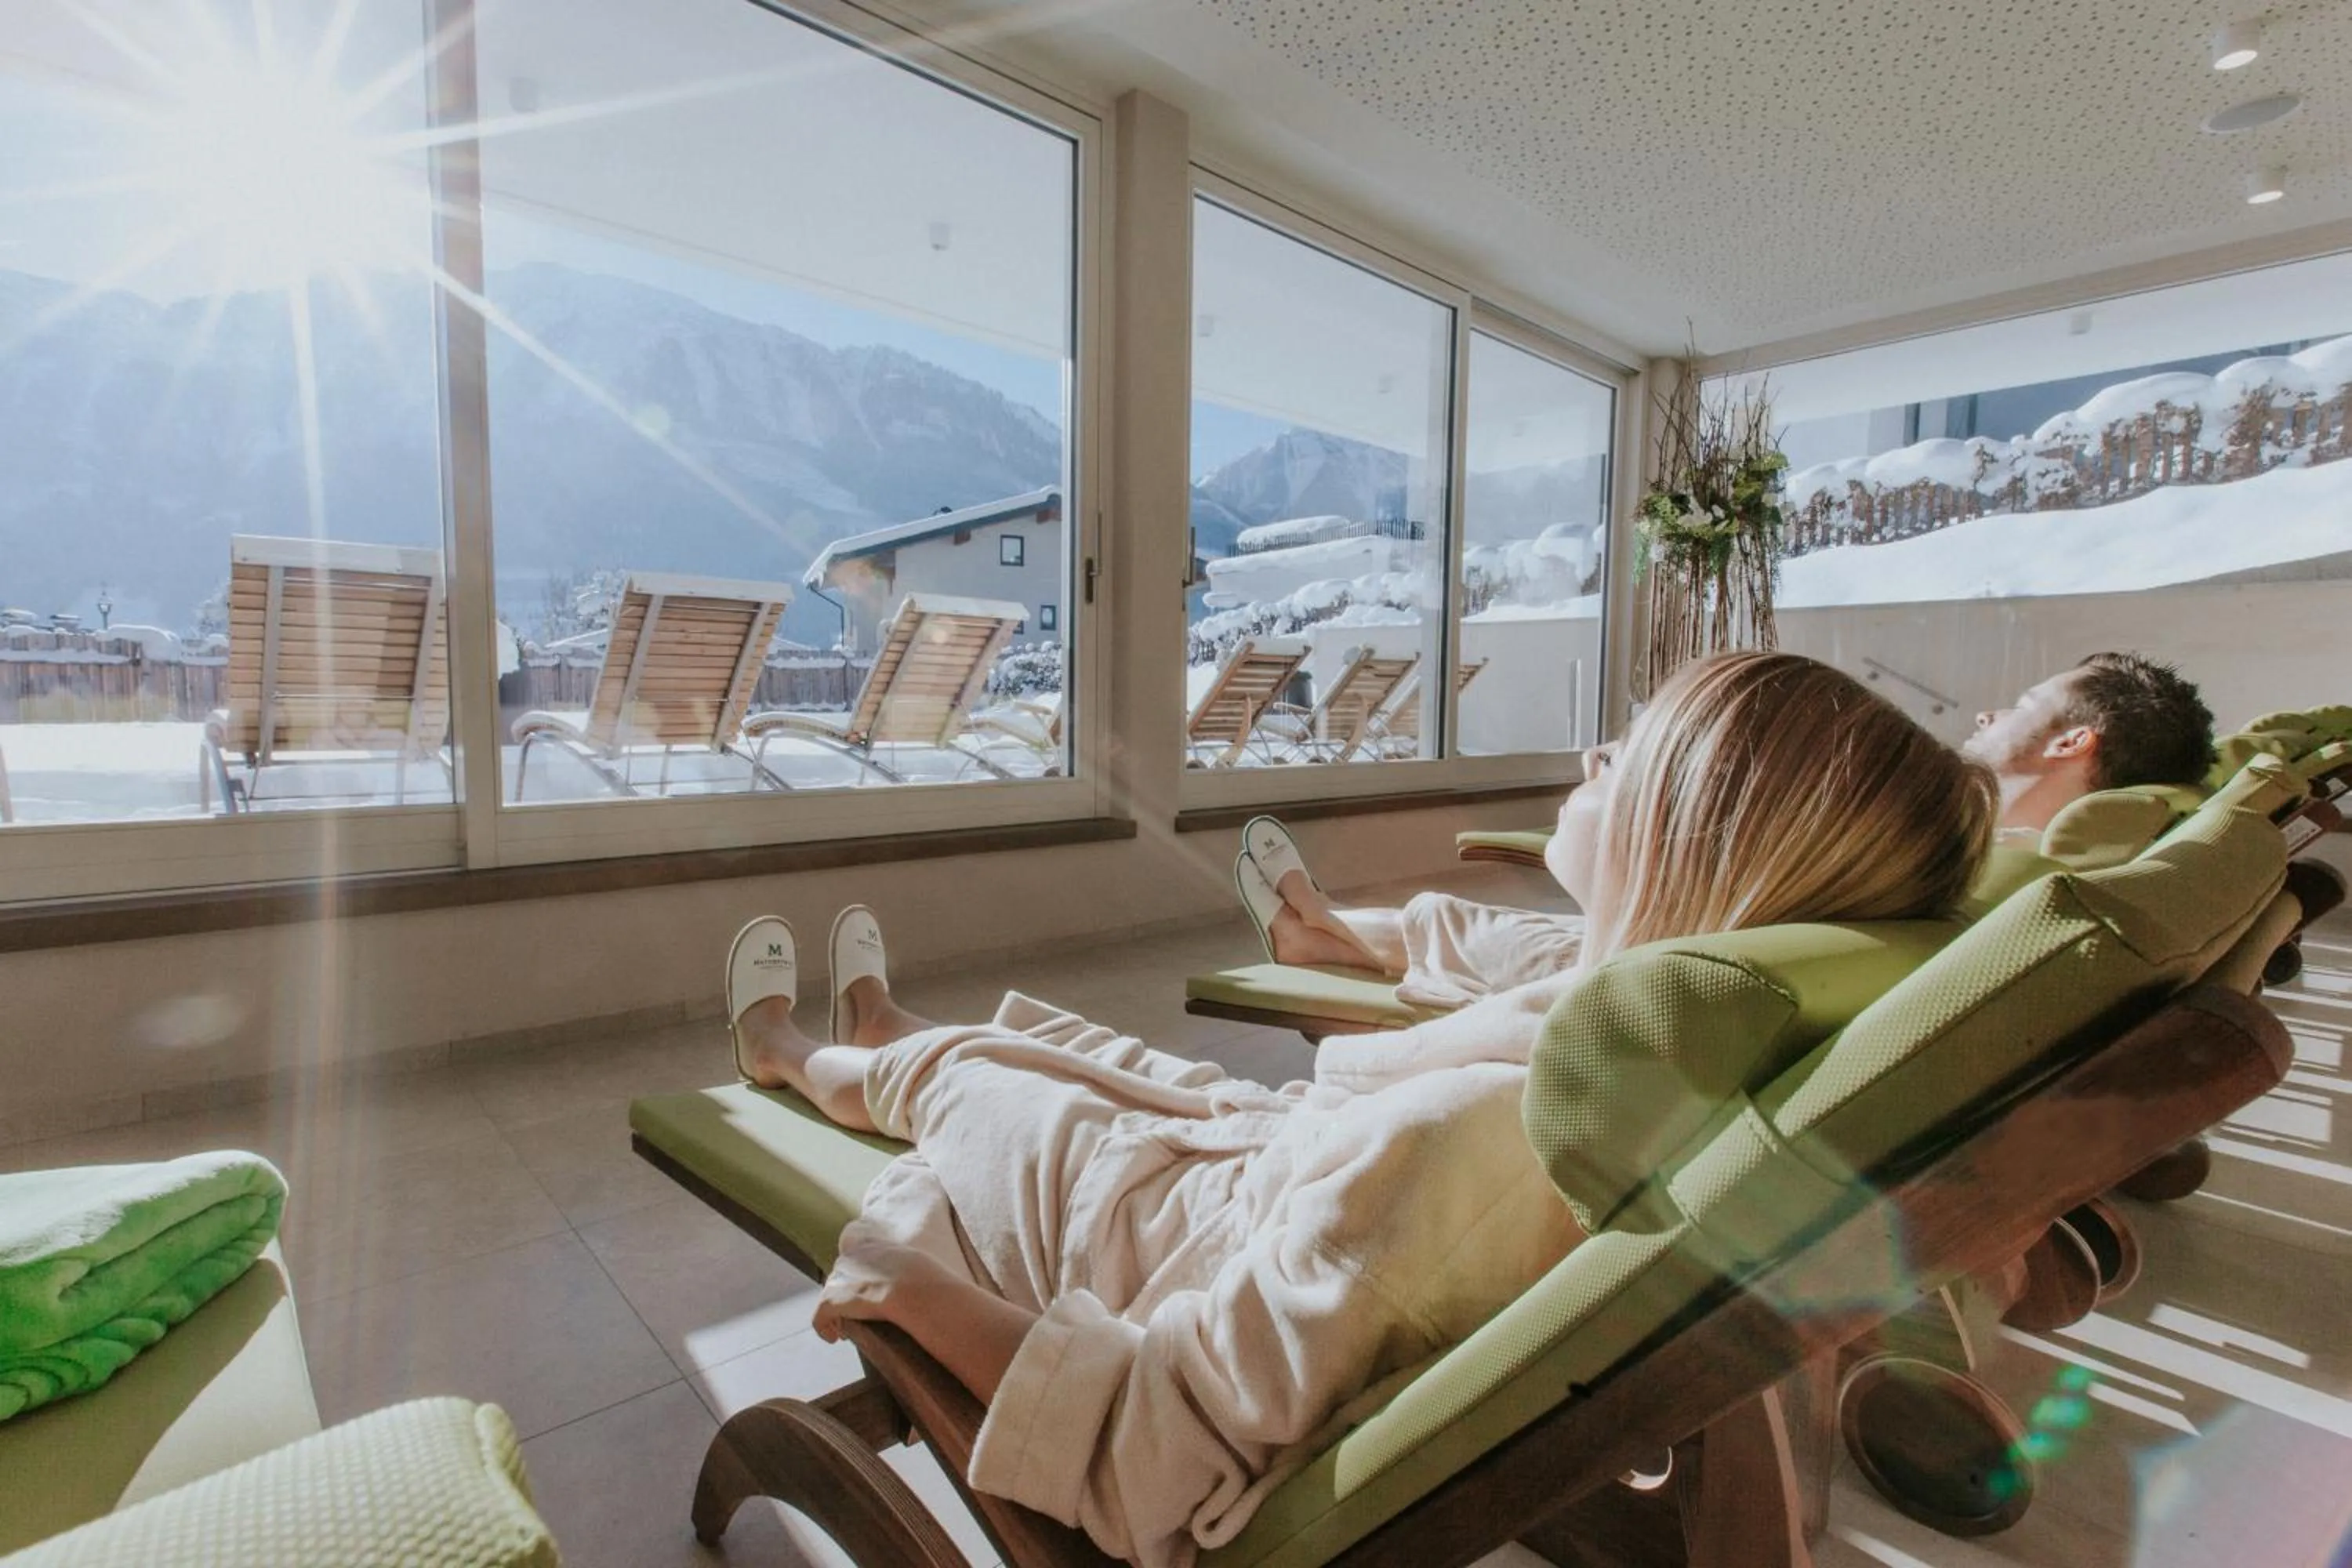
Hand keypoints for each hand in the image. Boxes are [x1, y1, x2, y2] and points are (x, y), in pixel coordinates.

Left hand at [812, 1242, 951, 1342]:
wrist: (913, 1289)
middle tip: (855, 1311)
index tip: (860, 1279)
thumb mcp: (920, 1265)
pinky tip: (834, 1339)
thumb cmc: (925, 1281)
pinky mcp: (831, 1300)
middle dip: (844, 1292)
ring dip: (836, 1311)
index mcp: (872, 1245)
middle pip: (840, 1273)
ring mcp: (839, 1278)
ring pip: (830, 1295)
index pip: (852, 1241)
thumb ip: (912, 1269)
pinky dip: (825, 1328)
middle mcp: (851, 1256)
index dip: (853, 1262)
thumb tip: (928, 1283)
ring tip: (844, 1328)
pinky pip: (819, 1317)